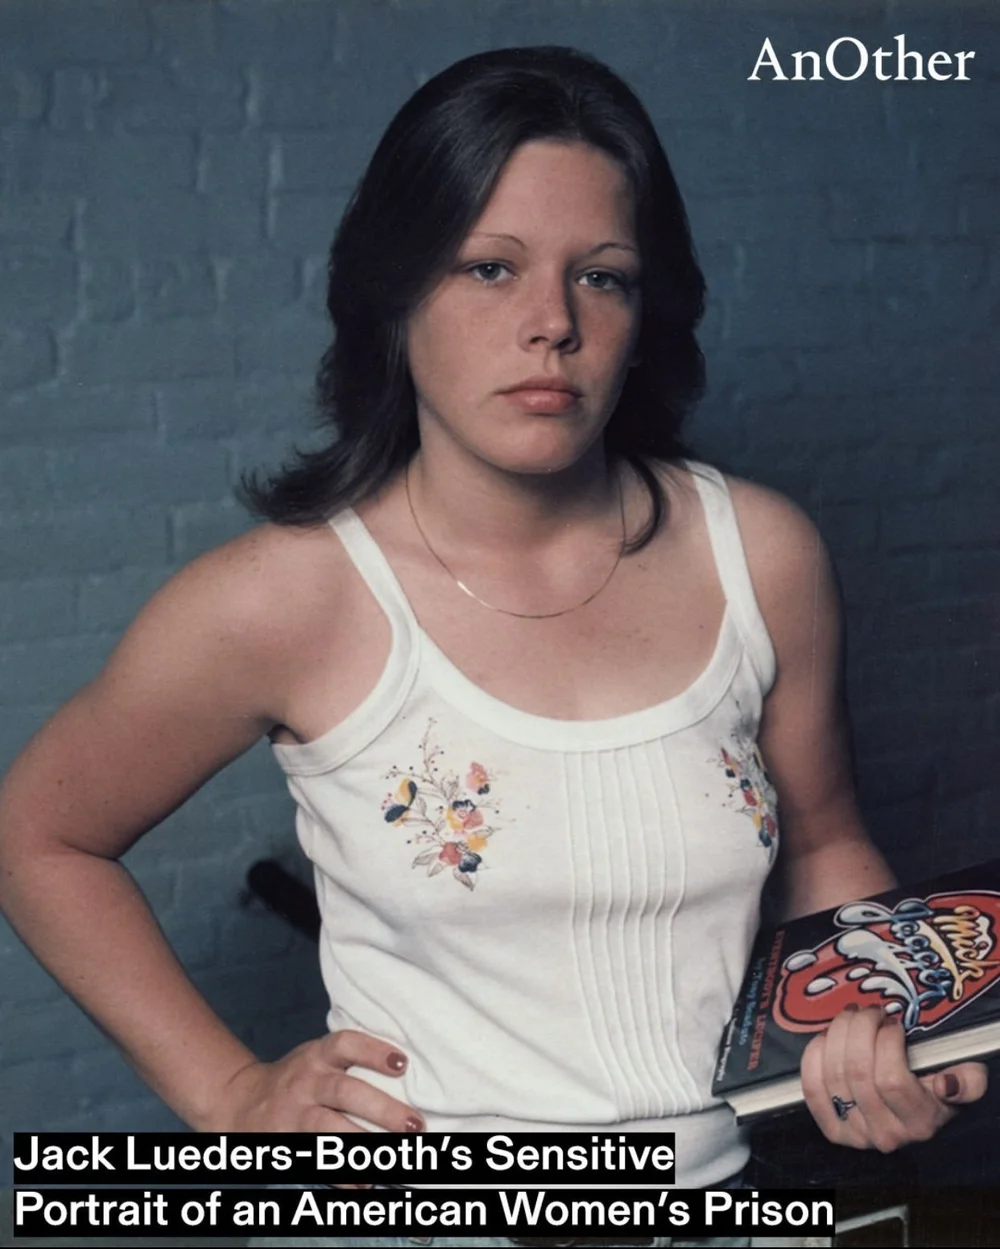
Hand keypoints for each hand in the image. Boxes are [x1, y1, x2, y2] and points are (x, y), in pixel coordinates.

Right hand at [209, 1029, 423, 1175]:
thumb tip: (407, 1071)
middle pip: (345, 1092)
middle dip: (382, 1109)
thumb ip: (350, 1059)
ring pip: (329, 1129)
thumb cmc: (297, 1077)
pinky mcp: (289, 1144)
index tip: (402, 1064)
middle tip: (414, 1124)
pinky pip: (316, 1161)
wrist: (242, 1101)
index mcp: (317, 1056)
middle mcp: (307, 1082)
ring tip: (393, 1158)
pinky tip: (365, 1183)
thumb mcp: (317, 1057)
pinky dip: (341, 1177)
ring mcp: (296, 1115)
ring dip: (363, 1145)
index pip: (346, 1044)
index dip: (373, 1051)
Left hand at [801, 1003, 987, 1151]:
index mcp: (920, 1122)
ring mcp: (855, 1134)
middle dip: (859, 1028)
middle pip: (857, 1072)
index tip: (892, 1023)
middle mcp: (886, 1134)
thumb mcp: (961, 1083)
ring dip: (837, 1033)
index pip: (891, 1079)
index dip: (886, 1042)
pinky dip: (814, 1055)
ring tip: (850, 1017)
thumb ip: (967, 1081)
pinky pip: (812, 1086)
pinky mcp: (831, 1127)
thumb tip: (946, 1084)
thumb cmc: (932, 1091)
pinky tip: (826, 1037)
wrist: (908, 1115)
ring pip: (833, 1073)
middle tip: (867, 1010)